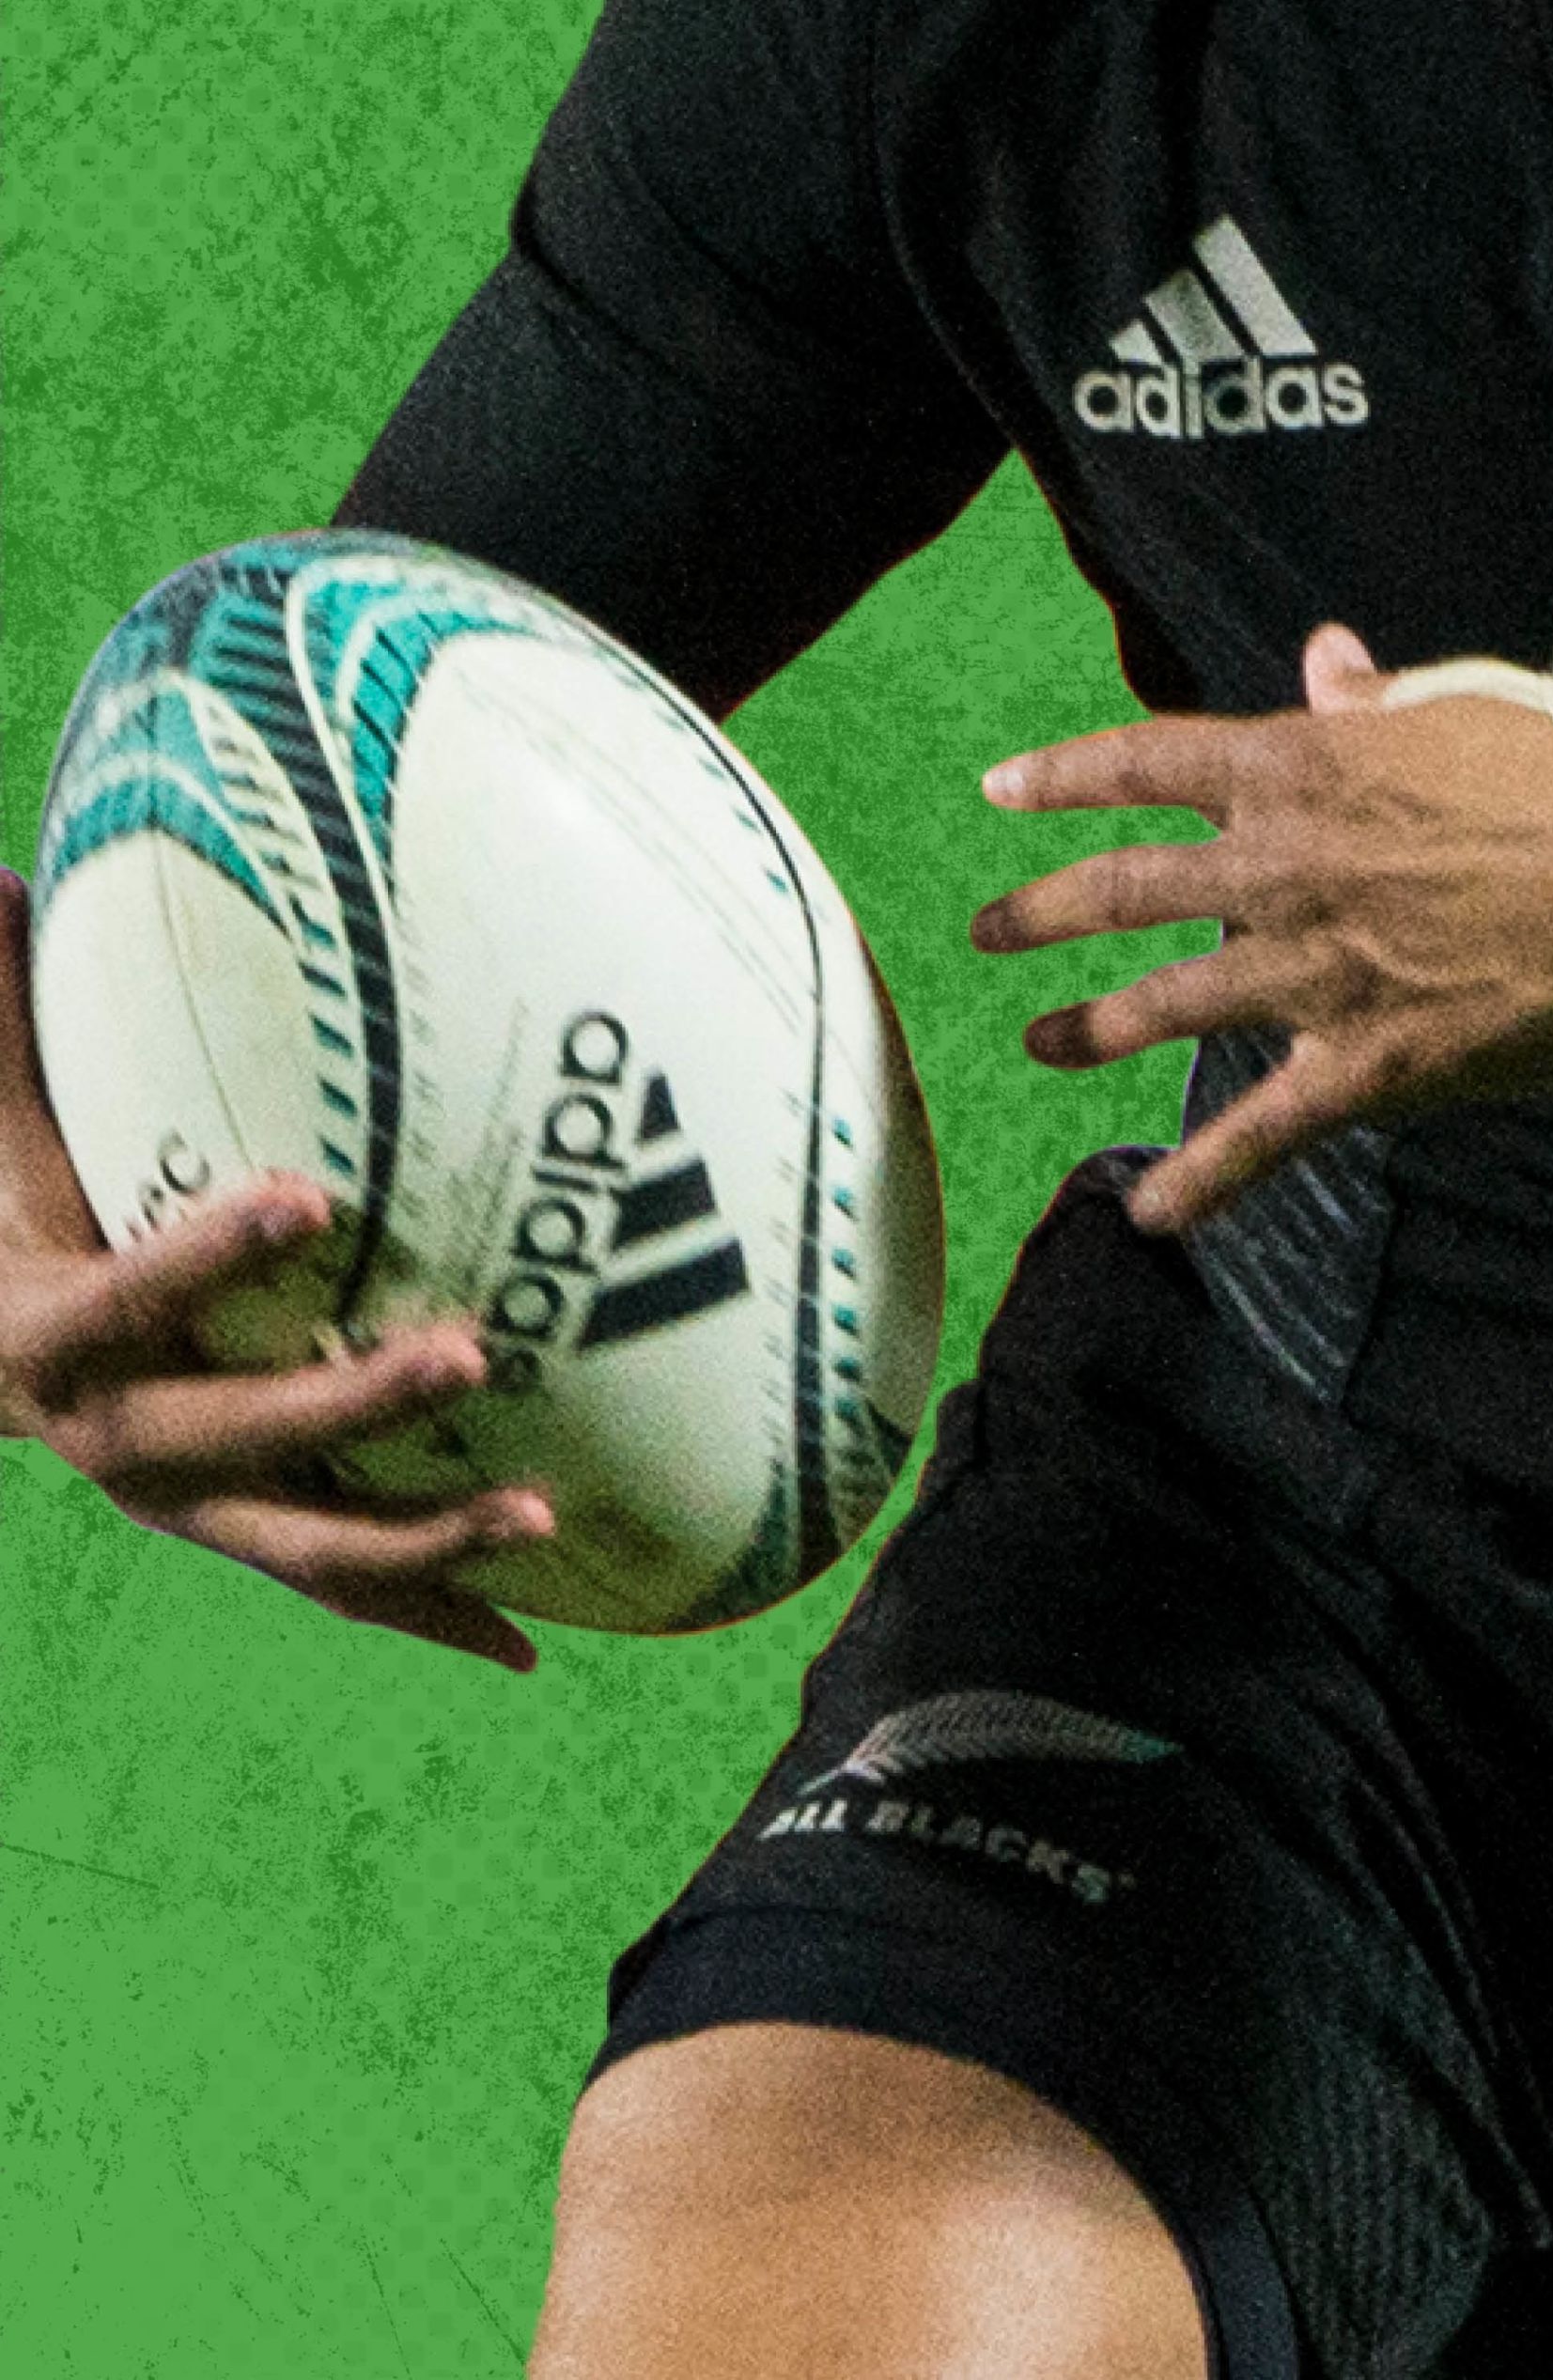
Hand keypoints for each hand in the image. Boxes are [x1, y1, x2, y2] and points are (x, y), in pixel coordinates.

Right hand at [0, 866, 550, 1671]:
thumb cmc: (3, 1210)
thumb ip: (6, 1012)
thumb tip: (1, 868)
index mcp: (55, 1336)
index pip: (134, 1296)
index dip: (212, 1254)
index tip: (306, 1195)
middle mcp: (123, 1441)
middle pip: (241, 1442)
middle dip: (353, 1403)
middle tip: (465, 1349)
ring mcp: (189, 1503)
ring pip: (310, 1541)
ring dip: (425, 1539)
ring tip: (542, 1513)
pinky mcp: (243, 1527)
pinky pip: (342, 1579)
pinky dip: (433, 1609)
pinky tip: (535, 1641)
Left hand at [972, 624, 1552, 1233]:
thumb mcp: (1463, 696)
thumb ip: (1376, 695)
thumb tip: (1327, 658)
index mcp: (1298, 768)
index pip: (1147, 762)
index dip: (1064, 777)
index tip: (1000, 791)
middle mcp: (1281, 868)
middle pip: (1128, 889)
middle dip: (1042, 912)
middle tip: (986, 930)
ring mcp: (1313, 972)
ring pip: (1170, 1003)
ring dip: (1090, 1026)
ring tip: (1035, 1042)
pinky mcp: (1366, 1061)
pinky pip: (1265, 1131)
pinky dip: (1205, 1177)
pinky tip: (1153, 1210)